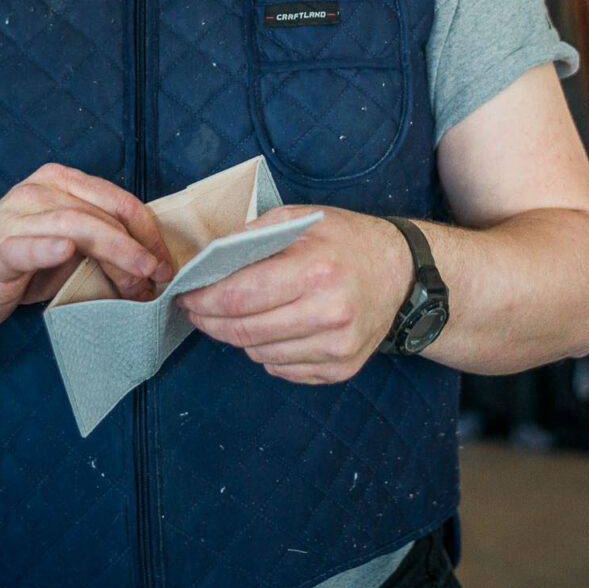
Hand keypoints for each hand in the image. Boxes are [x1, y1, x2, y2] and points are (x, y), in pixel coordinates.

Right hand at [0, 163, 173, 331]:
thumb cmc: (17, 266)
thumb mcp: (66, 248)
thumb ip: (101, 243)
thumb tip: (150, 264)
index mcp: (59, 182)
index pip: (117, 199)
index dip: (148, 232)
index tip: (165, 263)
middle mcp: (38, 191)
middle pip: (102, 212)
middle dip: (137, 248)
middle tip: (156, 280)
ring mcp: (15, 217)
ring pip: (75, 225)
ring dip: (114, 253)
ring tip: (136, 279)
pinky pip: (25, 245)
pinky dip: (48, 248)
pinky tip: (65, 252)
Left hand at [178, 207, 412, 385]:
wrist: (402, 274)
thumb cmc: (347, 242)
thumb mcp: (302, 218)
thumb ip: (253, 236)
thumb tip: (208, 261)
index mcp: (316, 270)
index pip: (239, 296)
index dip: (203, 300)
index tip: (186, 295)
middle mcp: (329, 313)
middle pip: (243, 331)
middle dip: (209, 322)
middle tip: (195, 310)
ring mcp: (336, 347)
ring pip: (258, 354)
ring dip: (237, 337)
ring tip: (235, 316)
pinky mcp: (340, 369)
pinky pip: (282, 369)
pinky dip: (266, 351)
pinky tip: (272, 329)